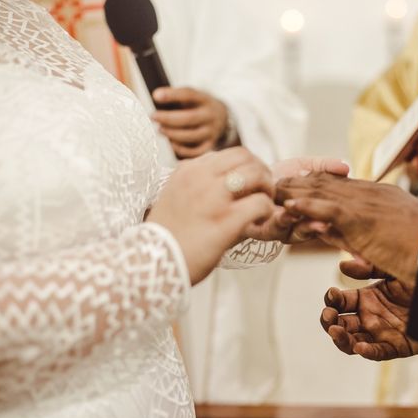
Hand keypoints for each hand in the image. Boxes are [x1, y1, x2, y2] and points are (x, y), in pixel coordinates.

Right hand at [147, 147, 273, 284]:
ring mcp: (213, 198)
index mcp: (188, 170)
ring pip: (256, 175)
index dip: (246, 165)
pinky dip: (266, 211)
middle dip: (262, 171)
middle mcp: (201, 178)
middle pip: (246, 157)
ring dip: (267, 189)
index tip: (250, 182)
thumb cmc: (164, 236)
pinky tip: (259, 222)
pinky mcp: (226, 221)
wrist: (150, 264)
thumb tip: (227, 183)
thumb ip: (198, 185)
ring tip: (264, 205)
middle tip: (264, 190)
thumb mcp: (175, 197)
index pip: (228, 154)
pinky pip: (259, 204)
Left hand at [152, 87, 231, 158]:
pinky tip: (171, 142)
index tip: (155, 96)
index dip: (172, 95)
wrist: (222, 118)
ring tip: (160, 129)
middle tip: (153, 116)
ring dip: (172, 133)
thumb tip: (155, 99)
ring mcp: (212, 132)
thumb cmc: (199, 106)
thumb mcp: (193, 97)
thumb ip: (177, 97)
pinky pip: (194, 151)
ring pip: (191, 136)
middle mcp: (211, 116)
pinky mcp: (210, 145)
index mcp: (206, 100)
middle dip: (168, 118)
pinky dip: (180, 149)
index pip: (189, 95)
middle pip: (189, 118)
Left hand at [245, 157, 349, 242]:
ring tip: (303, 216)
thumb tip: (345, 166)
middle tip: (324, 224)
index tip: (337, 214)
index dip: (330, 216)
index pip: (322, 216)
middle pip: (308, 229)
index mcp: (308, 214)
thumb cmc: (278, 175)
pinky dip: (280, 221)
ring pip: (291, 230)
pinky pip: (272, 229)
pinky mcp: (260, 230)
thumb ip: (324, 167)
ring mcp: (278, 229)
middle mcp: (294, 225)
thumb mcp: (304, 167)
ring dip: (297, 224)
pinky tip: (285, 213)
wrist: (247, 175)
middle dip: (316, 226)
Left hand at [276, 173, 417, 283]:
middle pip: (327, 185)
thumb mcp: (391, 244)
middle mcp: (371, 194)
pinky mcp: (363, 218)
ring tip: (271, 192)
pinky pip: (328, 208)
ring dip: (295, 192)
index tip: (296, 190)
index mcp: (380, 197)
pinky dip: (306, 206)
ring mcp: (367, 204)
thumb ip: (366, 245)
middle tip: (275, 188)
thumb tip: (345, 258)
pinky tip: (287, 205)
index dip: (316, 189)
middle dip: (299, 186)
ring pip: (323, 193)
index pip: (341, 188)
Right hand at [321, 260, 417, 360]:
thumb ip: (369, 267)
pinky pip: (380, 353)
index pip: (340, 302)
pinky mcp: (399, 346)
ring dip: (341, 339)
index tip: (331, 296)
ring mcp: (383, 333)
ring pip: (353, 342)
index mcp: (367, 298)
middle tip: (328, 316)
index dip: (332, 300)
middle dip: (329, 322)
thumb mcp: (393, 269)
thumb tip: (342, 265)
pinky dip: (368, 352)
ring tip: (336, 331)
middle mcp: (371, 317)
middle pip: (341, 325)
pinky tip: (360, 347)